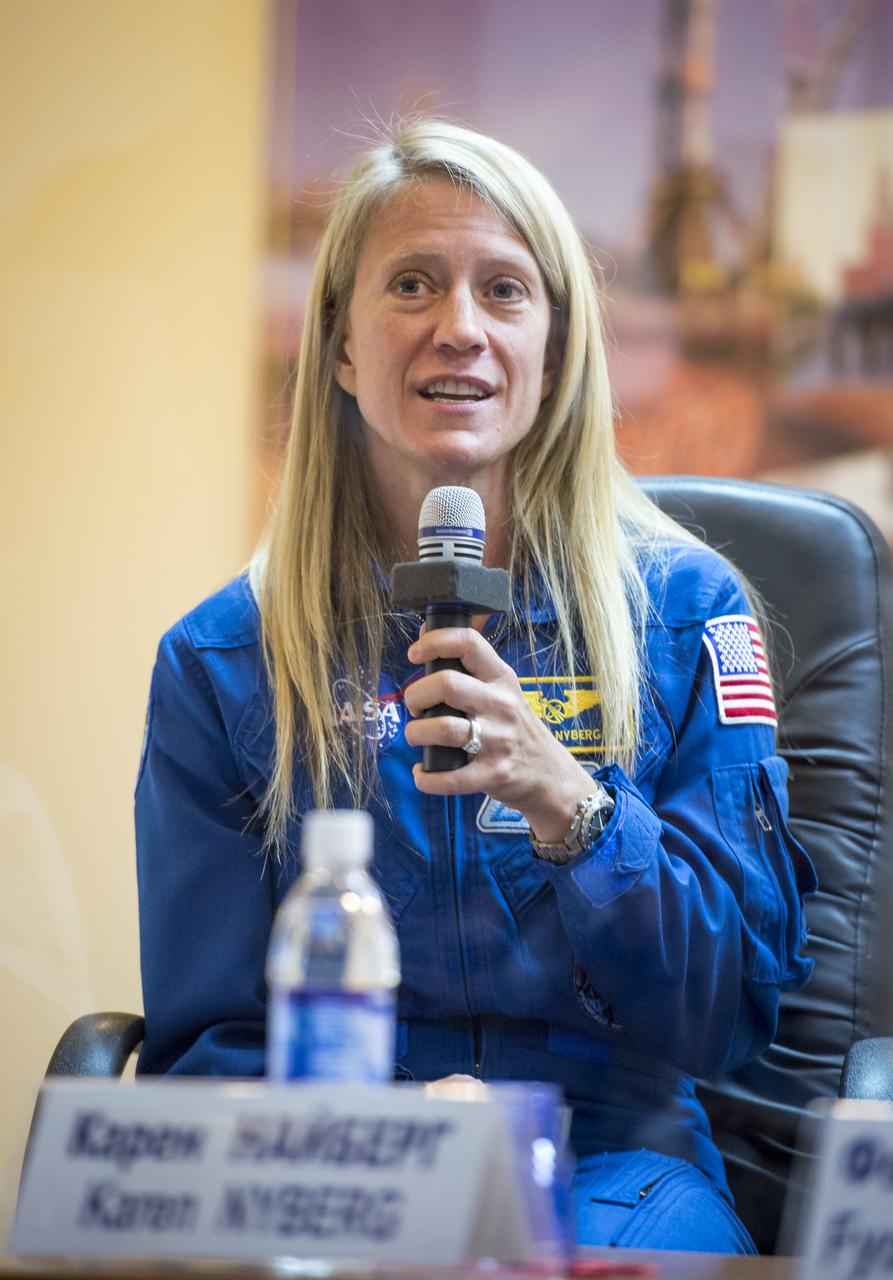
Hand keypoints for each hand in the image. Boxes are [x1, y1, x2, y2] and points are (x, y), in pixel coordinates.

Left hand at [403, 627, 594, 840]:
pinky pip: (449, 778)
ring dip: (416, 733)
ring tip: (417, 736)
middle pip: (446, 685)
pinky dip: (425, 778)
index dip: (434, 642)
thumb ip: (466, 665)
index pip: (468, 643)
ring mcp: (498, 740)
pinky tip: (423, 771)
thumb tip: (425, 633)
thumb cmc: (517, 727)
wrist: (550, 773)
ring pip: (442, 729)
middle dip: (416, 695)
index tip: (415, 654)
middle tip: (417, 707)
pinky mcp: (493, 774)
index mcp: (501, 679)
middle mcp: (501, 705)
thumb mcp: (502, 689)